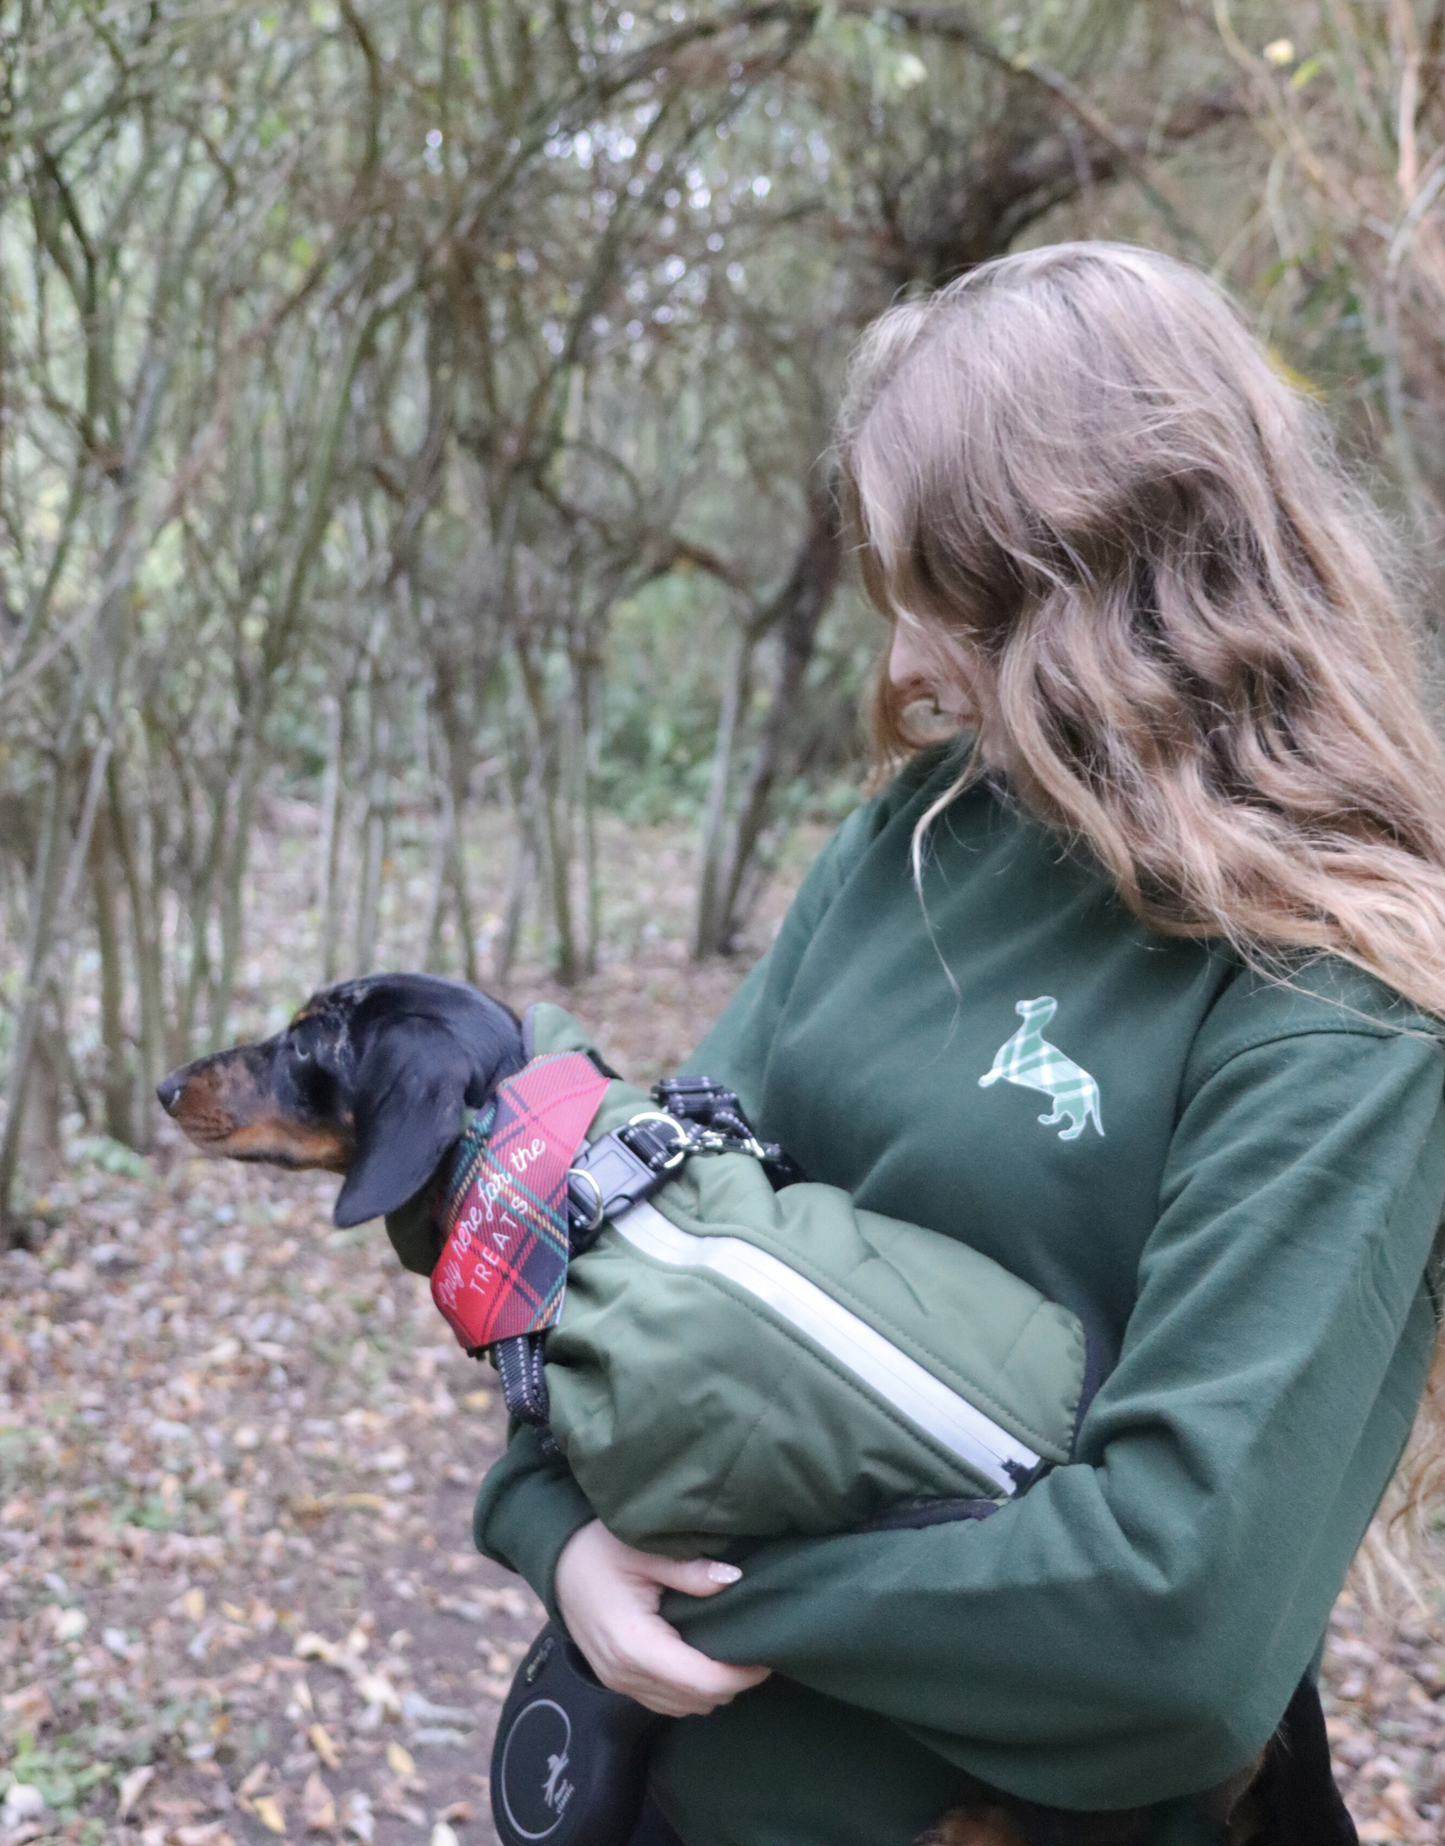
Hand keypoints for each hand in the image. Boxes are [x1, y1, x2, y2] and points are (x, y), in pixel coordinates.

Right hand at [554, 1519, 770, 1717]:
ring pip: (681, 1707)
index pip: (702, 1681)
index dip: (741, 1675)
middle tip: (757, 1649)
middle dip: (732, 1682)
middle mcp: (625, 1673)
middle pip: (696, 1701)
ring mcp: (617, 1681)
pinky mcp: (615, 1679)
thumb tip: (733, 1578)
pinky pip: (662, 1700)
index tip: (768, 1654)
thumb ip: (688, 1569)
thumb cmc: (597, 1549)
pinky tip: (702, 1659)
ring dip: (711, 1688)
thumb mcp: (644, 1550)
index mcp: (635, 1645)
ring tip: (734, 1653)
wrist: (555, 1561)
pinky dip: (688, 1689)